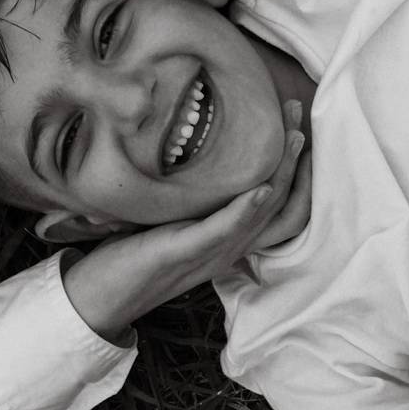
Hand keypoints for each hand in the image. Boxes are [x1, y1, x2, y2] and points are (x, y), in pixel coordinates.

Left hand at [62, 102, 307, 339]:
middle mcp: (231, 249)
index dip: (300, 170)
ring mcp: (211, 253)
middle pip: (283, 208)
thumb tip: (210, 153)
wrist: (107, 294)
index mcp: (233, 241)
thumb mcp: (181, 219)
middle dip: (297, 161)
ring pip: (263, 216)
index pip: (284, 209)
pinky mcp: (184, 252)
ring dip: (281, 175)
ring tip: (292, 139)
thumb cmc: (140, 251)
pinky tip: (259, 188)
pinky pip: (222, 232)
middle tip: (299, 114)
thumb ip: (204, 198)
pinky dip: (244, 210)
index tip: (301, 127)